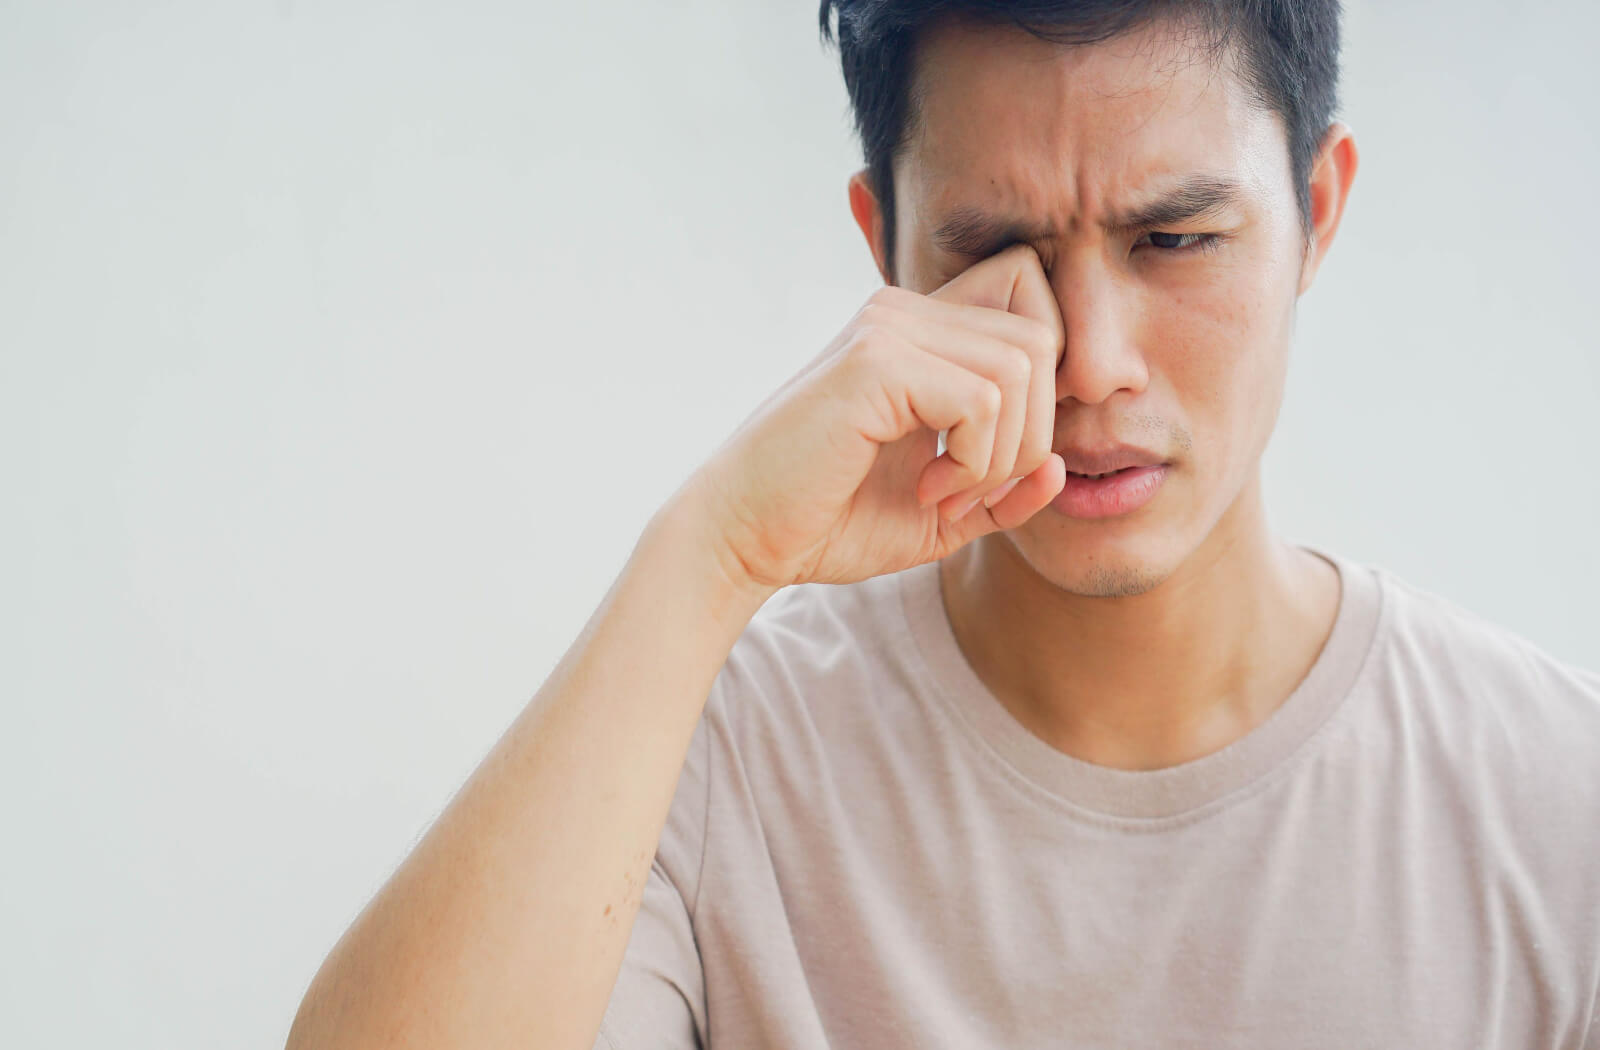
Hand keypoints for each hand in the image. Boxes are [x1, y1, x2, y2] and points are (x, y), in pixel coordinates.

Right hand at [679, 243, 1068, 590]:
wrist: (743, 537)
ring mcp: (888, 328)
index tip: (996, 461)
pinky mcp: (875, 361)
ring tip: (945, 495)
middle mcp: (904, 311)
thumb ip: (1004, 488)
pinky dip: (972, 461)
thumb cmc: (830, 521)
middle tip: (972, 492)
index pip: (1032, 305)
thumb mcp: (941, 511)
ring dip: (1001, 454)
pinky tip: (924, 490)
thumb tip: (1061, 466)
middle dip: (1032, 432)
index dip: (1045, 387)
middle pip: (1043, 337)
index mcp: (920, 330)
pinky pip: (982, 400)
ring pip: (1023, 367)